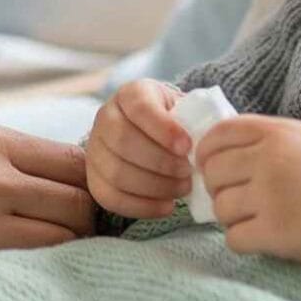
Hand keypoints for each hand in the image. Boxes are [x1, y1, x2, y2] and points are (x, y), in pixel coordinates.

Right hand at [0, 123, 92, 292]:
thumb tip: (62, 179)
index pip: (72, 154)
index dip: (92, 182)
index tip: (93, 204)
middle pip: (81, 185)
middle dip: (93, 212)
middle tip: (89, 234)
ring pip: (71, 219)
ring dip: (78, 238)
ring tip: (67, 252)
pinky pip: (43, 247)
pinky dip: (56, 256)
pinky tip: (44, 266)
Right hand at [83, 78, 194, 219]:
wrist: (153, 137)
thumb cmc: (175, 123)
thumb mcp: (185, 110)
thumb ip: (194, 120)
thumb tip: (206, 141)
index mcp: (130, 94)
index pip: (140, 107)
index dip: (163, 129)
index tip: (187, 147)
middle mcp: (105, 117)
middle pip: (123, 141)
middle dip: (160, 162)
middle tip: (188, 172)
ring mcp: (95, 149)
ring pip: (116, 172)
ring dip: (154, 187)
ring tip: (182, 188)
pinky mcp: (93, 178)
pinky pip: (111, 198)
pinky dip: (142, 206)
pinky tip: (167, 205)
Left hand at [196, 115, 300, 269]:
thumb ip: (266, 139)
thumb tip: (217, 150)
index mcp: (276, 132)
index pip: (217, 135)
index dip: (206, 153)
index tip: (209, 167)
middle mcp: (269, 159)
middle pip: (213, 173)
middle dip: (220, 189)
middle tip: (239, 199)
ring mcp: (270, 196)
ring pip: (220, 208)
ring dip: (233, 217)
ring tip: (258, 218)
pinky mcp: (274, 232)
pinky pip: (233, 238)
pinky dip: (244, 241)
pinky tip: (264, 237)